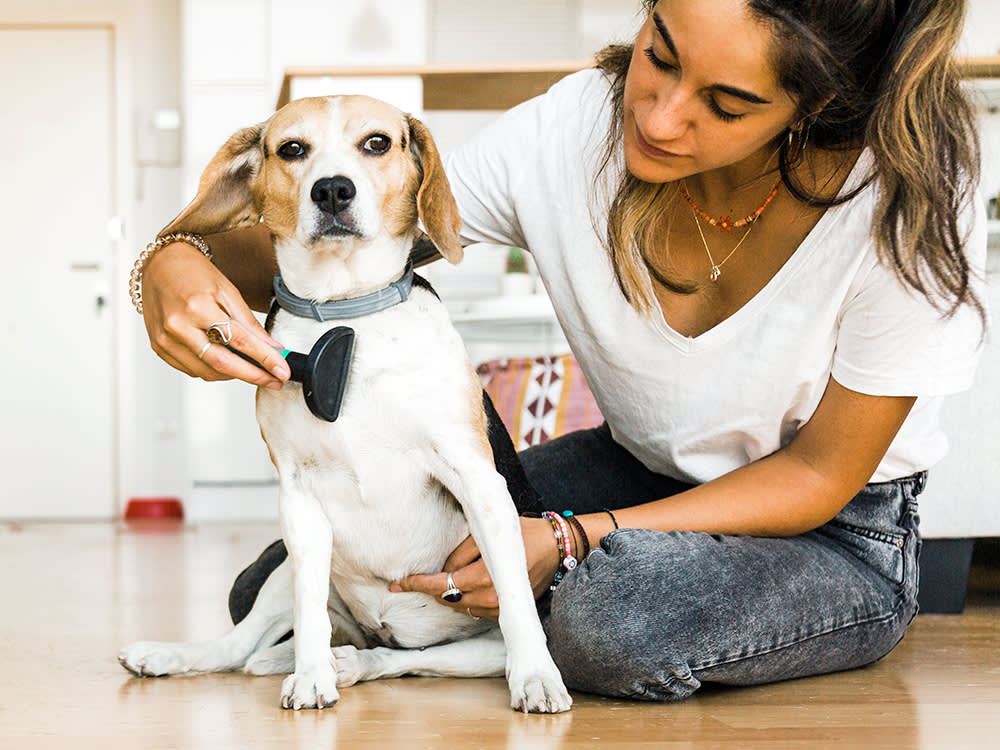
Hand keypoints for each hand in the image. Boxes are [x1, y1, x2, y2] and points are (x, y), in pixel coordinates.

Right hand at [142, 242, 289, 386]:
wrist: (161, 265)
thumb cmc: (194, 273)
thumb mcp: (228, 292)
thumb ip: (250, 323)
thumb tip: (272, 348)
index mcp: (198, 307)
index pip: (239, 341)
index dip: (264, 359)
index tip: (282, 371)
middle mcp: (178, 326)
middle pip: (222, 363)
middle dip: (253, 376)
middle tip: (274, 380)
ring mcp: (165, 340)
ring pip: (207, 372)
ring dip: (234, 375)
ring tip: (252, 368)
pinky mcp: (159, 348)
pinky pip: (192, 370)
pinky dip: (213, 370)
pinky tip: (226, 362)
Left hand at [390, 516, 560, 620]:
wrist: (557, 548)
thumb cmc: (524, 534)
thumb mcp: (488, 534)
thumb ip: (461, 553)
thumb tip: (443, 570)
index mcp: (482, 578)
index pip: (440, 585)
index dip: (415, 585)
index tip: (396, 584)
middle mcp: (489, 599)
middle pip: (446, 598)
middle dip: (427, 589)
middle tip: (407, 581)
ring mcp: (498, 609)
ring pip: (458, 606)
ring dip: (445, 594)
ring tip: (433, 580)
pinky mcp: (505, 612)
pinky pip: (473, 608)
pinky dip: (462, 598)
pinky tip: (459, 585)